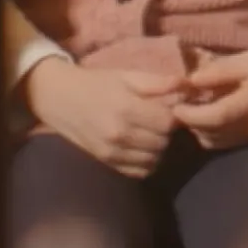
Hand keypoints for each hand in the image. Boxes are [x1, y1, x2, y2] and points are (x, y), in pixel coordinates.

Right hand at [23, 59, 183, 177]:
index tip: (171, 108)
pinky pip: (140, 171)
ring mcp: (112, 153)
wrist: (60, 99)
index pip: (168, 123)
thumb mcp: (126, 76)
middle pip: (163, 142)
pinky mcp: (107, 163)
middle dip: (167, 131)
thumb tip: (188, 85)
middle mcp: (120, 135)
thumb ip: (157, 83)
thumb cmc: (96, 83)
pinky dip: (147, 162)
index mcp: (126, 109)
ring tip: (151, 133)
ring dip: (159, 147)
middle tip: (161, 120)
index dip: (175, 115)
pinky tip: (142, 147)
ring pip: (155, 159)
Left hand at [169, 49, 247, 149]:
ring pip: (216, 142)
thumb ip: (219, 71)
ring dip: (201, 129)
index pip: (212, 118)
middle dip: (191, 123)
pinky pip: (227, 141)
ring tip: (196, 109)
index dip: (189, 115)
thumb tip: (189, 81)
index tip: (175, 105)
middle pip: (209, 135)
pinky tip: (213, 115)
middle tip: (181, 104)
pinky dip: (213, 132)